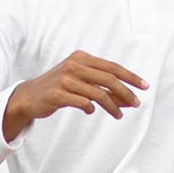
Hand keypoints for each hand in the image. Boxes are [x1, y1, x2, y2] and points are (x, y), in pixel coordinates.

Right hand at [3, 51, 147, 140]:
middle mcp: (74, 65)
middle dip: (126, 92)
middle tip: (136, 103)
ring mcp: (65, 79)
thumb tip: (128, 98)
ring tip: (118, 115)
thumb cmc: (59, 87)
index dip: (130, 77)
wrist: (30, 96)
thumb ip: (101, 86)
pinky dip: (91, 108)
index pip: (112, 67)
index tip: (144, 86)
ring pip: (98, 93)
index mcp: (81, 57)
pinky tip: (90, 111)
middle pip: (109, 79)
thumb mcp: (80, 80)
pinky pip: (84, 103)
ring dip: (112, 106)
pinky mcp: (58, 94)